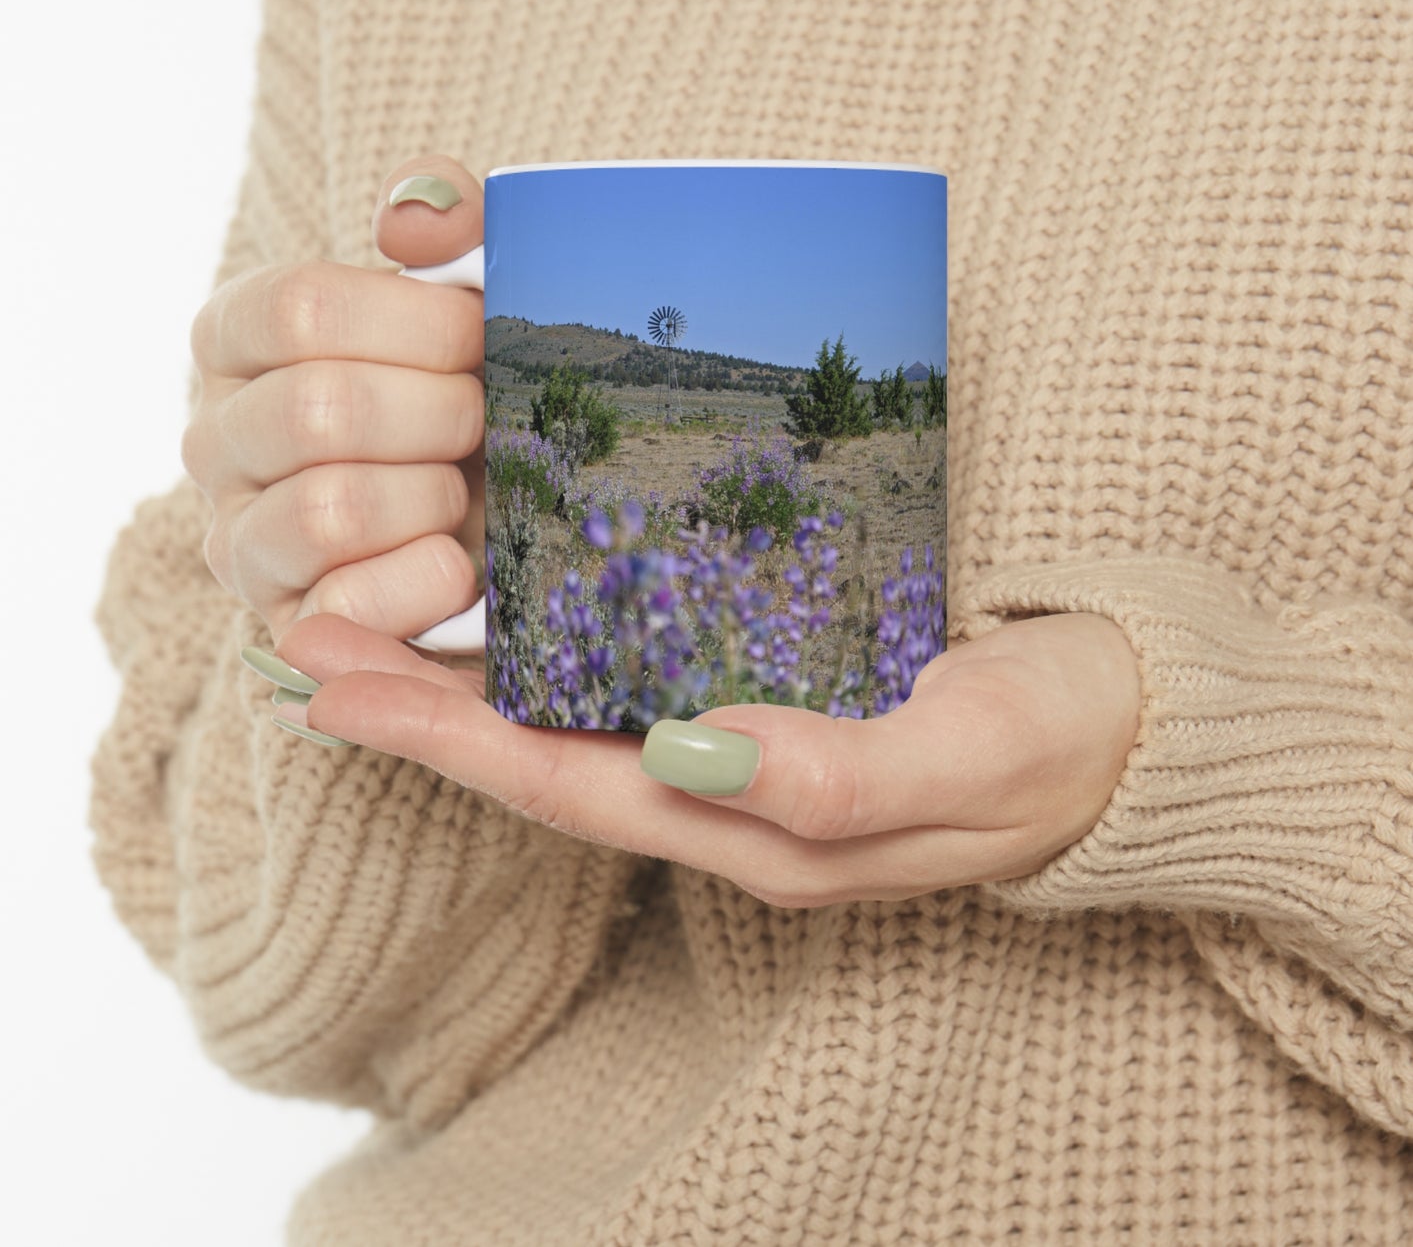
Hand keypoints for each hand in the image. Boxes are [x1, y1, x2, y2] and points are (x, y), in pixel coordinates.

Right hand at [183, 156, 486, 643]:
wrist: (501, 512)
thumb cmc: (473, 387)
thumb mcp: (472, 290)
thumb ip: (450, 221)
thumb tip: (412, 220)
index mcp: (239, 338)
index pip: (299, 308)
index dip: (417, 324)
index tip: (480, 337)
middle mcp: (215, 437)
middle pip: (320, 410)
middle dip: (441, 415)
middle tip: (485, 420)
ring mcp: (240, 539)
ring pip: (330, 509)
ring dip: (434, 497)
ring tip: (462, 491)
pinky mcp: (286, 624)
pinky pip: (348, 605)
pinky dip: (428, 579)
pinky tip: (460, 561)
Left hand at [268, 611, 1140, 905]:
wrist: (1127, 728)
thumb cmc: (1054, 742)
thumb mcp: (967, 757)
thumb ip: (837, 772)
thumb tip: (694, 753)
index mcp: (757, 825)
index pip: (567, 785)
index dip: (444, 738)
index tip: (331, 683)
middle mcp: (729, 797)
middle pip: (543, 757)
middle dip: (418, 706)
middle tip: (304, 638)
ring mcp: (744, 753)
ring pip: (575, 723)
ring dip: (468, 679)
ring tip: (371, 620)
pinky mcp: (771, 699)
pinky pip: (635, 685)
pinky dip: (555, 650)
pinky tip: (517, 606)